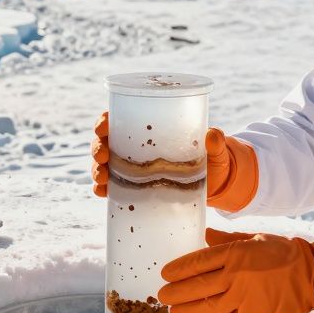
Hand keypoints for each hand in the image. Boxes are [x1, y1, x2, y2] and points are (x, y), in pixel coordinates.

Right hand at [90, 112, 258, 211]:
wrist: (214, 183)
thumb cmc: (213, 158)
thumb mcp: (215, 150)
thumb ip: (215, 143)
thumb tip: (213, 135)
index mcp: (150, 129)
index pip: (119, 119)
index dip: (105, 121)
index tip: (103, 126)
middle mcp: (135, 147)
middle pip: (106, 142)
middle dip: (98, 148)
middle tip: (103, 156)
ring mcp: (133, 168)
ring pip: (105, 165)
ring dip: (97, 170)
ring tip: (102, 178)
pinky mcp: (135, 188)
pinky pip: (112, 188)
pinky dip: (104, 190)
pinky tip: (102, 193)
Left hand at [156, 227, 313, 312]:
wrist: (310, 275)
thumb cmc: (281, 252)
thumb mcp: (253, 237)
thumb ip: (226, 239)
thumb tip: (205, 235)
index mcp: (235, 253)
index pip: (197, 262)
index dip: (178, 270)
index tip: (165, 273)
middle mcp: (236, 276)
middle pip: (196, 287)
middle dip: (174, 293)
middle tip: (162, 295)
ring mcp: (243, 298)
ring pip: (204, 307)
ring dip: (185, 310)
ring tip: (173, 311)